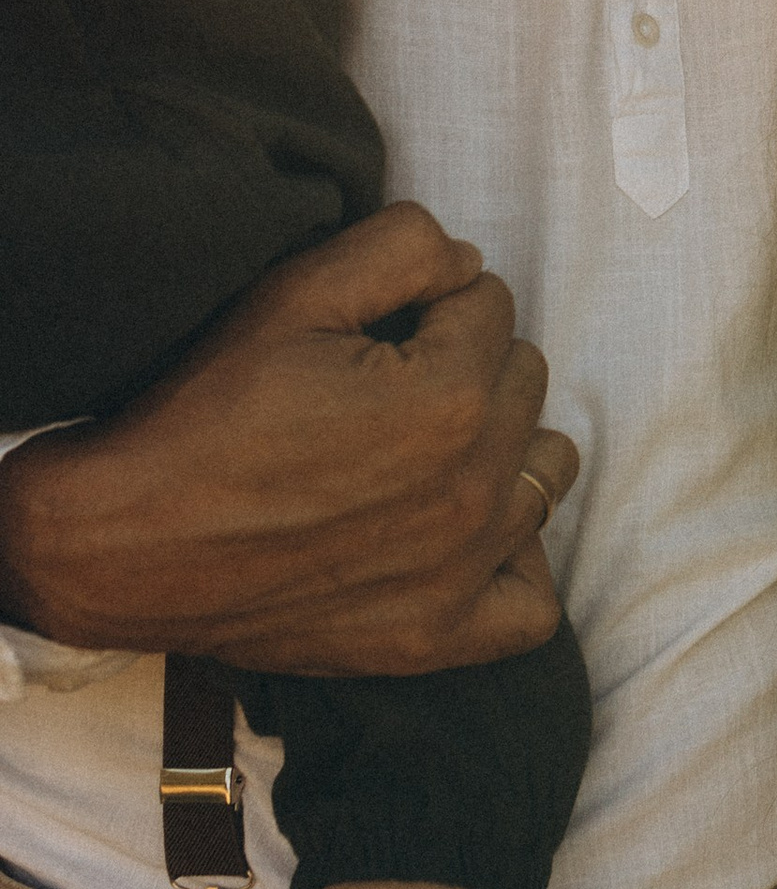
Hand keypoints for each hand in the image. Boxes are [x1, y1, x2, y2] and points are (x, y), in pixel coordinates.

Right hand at [0, 204, 577, 673]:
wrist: (121, 543)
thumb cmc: (203, 414)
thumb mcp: (292, 294)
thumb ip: (405, 248)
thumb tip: (470, 264)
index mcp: (450, 399)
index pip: (492, 304)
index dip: (429, 302)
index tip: (371, 331)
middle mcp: (472, 490)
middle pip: (524, 382)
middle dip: (469, 364)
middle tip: (384, 386)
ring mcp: (459, 573)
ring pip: (543, 474)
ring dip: (501, 450)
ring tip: (423, 450)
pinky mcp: (433, 640)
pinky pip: (532, 606)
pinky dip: (511, 565)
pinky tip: (462, 535)